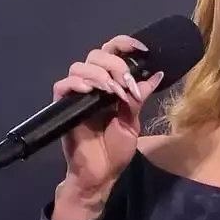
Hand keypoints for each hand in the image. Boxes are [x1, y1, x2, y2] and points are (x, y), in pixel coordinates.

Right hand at [54, 34, 164, 207]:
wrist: (100, 174)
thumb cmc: (115, 151)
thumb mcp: (132, 122)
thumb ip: (139, 97)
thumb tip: (156, 74)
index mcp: (110, 85)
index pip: (113, 53)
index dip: (125, 45)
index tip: (142, 49)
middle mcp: (92, 85)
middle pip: (97, 55)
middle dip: (115, 64)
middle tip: (125, 84)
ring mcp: (77, 94)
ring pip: (80, 66)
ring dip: (99, 75)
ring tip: (111, 92)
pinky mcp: (63, 106)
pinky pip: (63, 85)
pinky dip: (77, 83)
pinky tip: (90, 91)